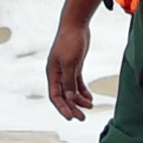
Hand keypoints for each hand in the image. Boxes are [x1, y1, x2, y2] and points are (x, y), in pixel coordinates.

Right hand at [43, 2, 96, 123]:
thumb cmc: (70, 41)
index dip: (62, 108)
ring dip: (79, 100)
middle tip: (82, 118)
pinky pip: (77, 83)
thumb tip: (69, 98)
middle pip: (63, 96)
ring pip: (71, 90)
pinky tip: (90, 98)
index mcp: (52, 73)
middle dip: (72, 107)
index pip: (55, 96)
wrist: (76, 24)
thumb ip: (69, 81)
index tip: (70, 118)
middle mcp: (57, 73)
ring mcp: (66, 70)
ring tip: (90, 107)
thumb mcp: (70, 62)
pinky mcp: (74, 66)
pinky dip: (83, 91)